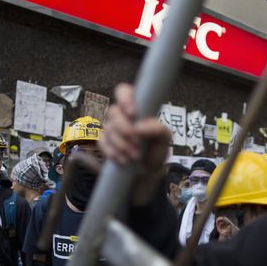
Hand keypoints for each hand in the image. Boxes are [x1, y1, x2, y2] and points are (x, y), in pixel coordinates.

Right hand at [100, 83, 172, 202]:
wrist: (148, 174)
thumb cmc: (156, 151)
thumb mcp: (165, 139)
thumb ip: (158, 129)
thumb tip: (139, 126)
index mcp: (136, 108)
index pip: (123, 91)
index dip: (125, 98)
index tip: (132, 113)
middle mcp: (120, 115)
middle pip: (113, 112)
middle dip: (125, 130)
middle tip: (137, 144)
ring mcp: (110, 128)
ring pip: (107, 129)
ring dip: (122, 145)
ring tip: (135, 156)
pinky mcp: (103, 143)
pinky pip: (102, 143)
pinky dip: (113, 153)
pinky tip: (124, 161)